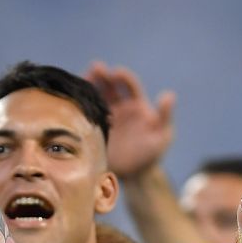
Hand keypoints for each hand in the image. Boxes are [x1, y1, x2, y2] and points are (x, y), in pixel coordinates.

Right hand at [86, 61, 175, 177]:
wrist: (136, 174)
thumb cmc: (153, 153)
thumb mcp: (163, 135)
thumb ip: (165, 115)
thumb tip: (169, 95)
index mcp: (136, 104)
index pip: (129, 85)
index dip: (123, 77)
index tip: (116, 73)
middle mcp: (119, 106)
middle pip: (109, 86)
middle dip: (103, 76)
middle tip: (95, 68)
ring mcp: (106, 116)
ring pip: (95, 97)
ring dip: (88, 87)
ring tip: (79, 81)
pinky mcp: (95, 128)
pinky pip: (86, 115)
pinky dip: (79, 106)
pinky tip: (71, 101)